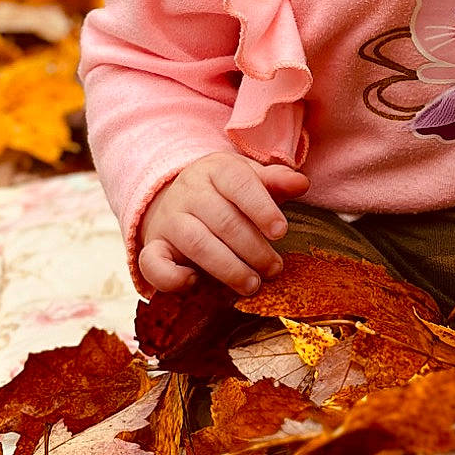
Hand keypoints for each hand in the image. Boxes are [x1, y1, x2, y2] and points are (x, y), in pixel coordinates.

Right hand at [138, 152, 309, 295]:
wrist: (176, 198)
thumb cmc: (226, 193)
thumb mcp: (249, 180)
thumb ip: (275, 182)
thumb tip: (302, 183)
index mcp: (216, 170)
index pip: (240, 184)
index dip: (262, 208)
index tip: (282, 232)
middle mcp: (189, 192)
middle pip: (223, 220)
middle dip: (253, 248)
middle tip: (274, 269)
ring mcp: (169, 220)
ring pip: (196, 242)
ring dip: (227, 268)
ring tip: (251, 284)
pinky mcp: (153, 246)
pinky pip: (153, 263)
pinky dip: (172, 277)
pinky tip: (195, 282)